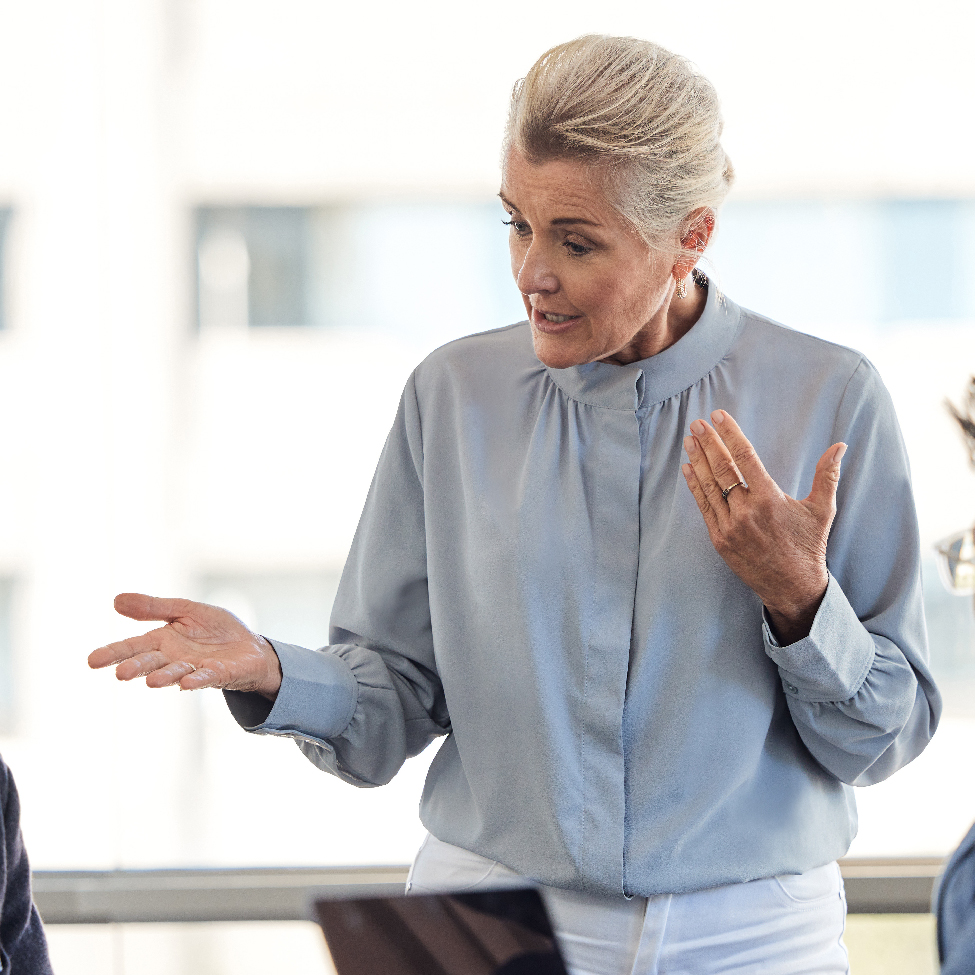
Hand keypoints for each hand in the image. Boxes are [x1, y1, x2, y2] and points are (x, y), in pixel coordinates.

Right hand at [88, 594, 282, 699]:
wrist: (250, 647)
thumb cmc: (216, 630)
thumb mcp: (185, 610)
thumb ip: (154, 608)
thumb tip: (116, 600)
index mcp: (163, 640)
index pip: (134, 646)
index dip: (114, 653)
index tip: (91, 661)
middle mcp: (175, 658)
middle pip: (151, 662)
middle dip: (136, 668)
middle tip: (120, 673)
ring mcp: (196, 668)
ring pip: (176, 672)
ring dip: (164, 676)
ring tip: (150, 681)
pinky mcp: (219, 673)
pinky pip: (206, 677)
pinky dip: (196, 679)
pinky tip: (187, 682)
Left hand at [681, 410, 846, 644]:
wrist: (793, 588)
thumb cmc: (808, 546)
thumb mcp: (822, 510)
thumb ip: (827, 475)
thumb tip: (839, 445)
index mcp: (770, 499)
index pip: (746, 458)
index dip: (731, 435)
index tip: (719, 417)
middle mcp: (747, 511)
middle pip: (723, 469)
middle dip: (709, 444)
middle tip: (698, 424)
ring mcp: (730, 526)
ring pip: (710, 486)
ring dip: (698, 461)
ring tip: (689, 440)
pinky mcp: (719, 539)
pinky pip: (704, 507)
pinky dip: (695, 486)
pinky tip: (687, 468)